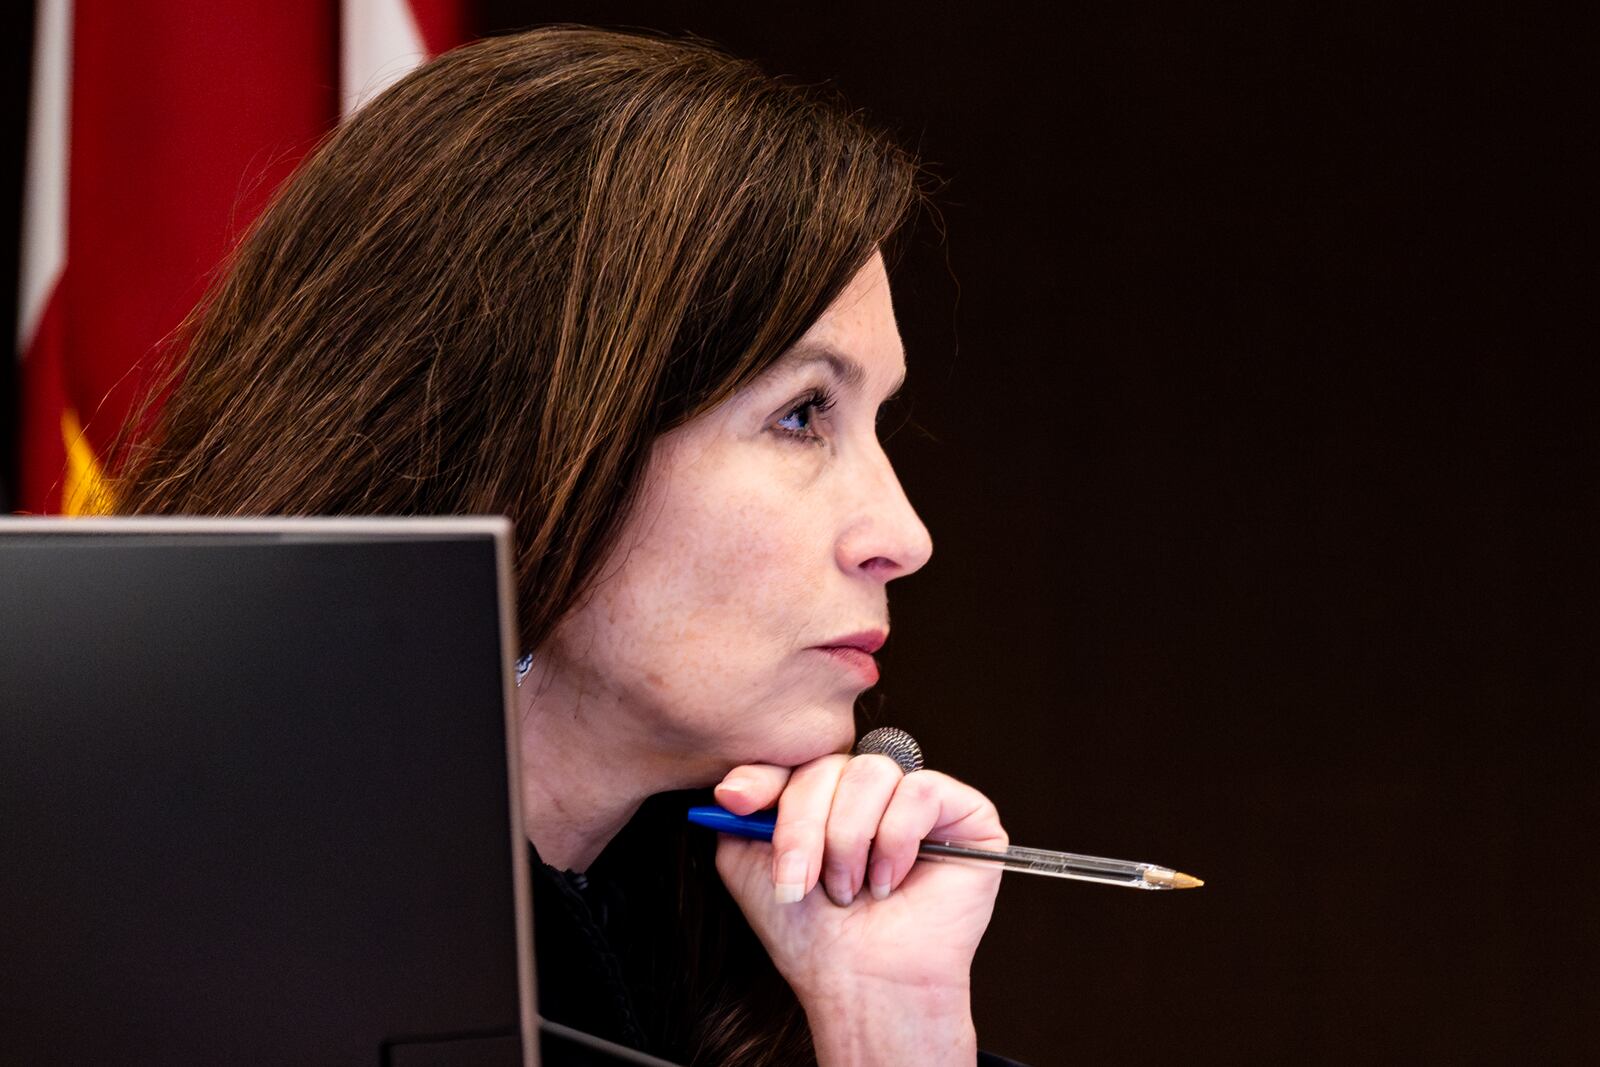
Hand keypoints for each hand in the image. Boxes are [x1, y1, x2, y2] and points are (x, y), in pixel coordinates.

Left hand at [712, 754, 1005, 1064]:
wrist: (861, 982)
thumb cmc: (813, 936)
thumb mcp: (751, 868)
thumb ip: (740, 816)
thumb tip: (732, 784)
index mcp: (826, 798)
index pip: (795, 758)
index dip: (764, 776)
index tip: (736, 801)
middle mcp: (871, 793)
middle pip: (829, 763)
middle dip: (803, 825)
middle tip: (801, 881)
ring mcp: (918, 800)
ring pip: (873, 772)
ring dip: (850, 838)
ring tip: (850, 888)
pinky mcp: (964, 813)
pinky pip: (921, 790)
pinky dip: (896, 839)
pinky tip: (889, 879)